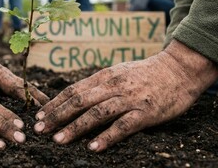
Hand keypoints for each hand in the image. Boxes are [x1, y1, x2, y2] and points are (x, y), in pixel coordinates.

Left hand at [33, 40, 217, 151]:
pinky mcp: (146, 113)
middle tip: (40, 129)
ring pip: (96, 114)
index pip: (73, 90)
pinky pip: (123, 126)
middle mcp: (113, 86)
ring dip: (75, 128)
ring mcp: (129, 99)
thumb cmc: (145, 74)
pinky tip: (93, 148)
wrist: (178, 69)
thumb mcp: (118, 73)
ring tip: (59, 140)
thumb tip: (74, 98)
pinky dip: (106, 137)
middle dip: (57, 116)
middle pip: (79, 102)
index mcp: (104, 76)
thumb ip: (98, 84)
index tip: (39, 115)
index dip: (54, 103)